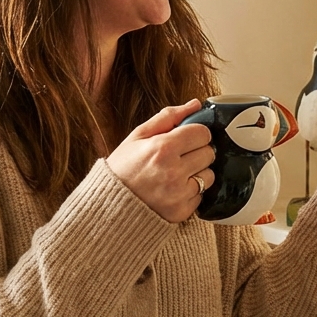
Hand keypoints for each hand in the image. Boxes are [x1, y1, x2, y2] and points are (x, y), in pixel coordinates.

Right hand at [107, 99, 215, 222]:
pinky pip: (201, 196)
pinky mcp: (182, 212)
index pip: (203, 133)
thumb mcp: (138, 136)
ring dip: (197, 173)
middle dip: (197, 152)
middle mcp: (173, 172)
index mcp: (163, 148)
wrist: (107, 206)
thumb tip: (194, 105)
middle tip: (179, 157)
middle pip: (209, 153)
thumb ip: (168, 117)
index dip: (195, 134)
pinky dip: (190, 192)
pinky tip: (172, 190)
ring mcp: (179, 194)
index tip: (186, 138)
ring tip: (175, 174)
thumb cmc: (122, 168)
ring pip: (209, 175)